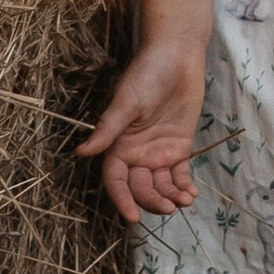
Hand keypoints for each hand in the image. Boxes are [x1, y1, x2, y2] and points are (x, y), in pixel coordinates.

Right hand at [76, 39, 206, 219]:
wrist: (177, 55)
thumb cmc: (147, 73)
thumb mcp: (126, 102)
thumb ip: (108, 129)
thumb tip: (82, 152)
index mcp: (118, 144)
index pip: (116, 180)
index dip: (122, 199)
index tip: (133, 218)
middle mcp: (136, 153)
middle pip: (140, 188)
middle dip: (152, 201)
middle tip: (168, 208)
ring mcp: (158, 152)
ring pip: (161, 186)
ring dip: (170, 198)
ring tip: (183, 201)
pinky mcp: (179, 147)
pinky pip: (180, 175)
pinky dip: (184, 187)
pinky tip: (191, 194)